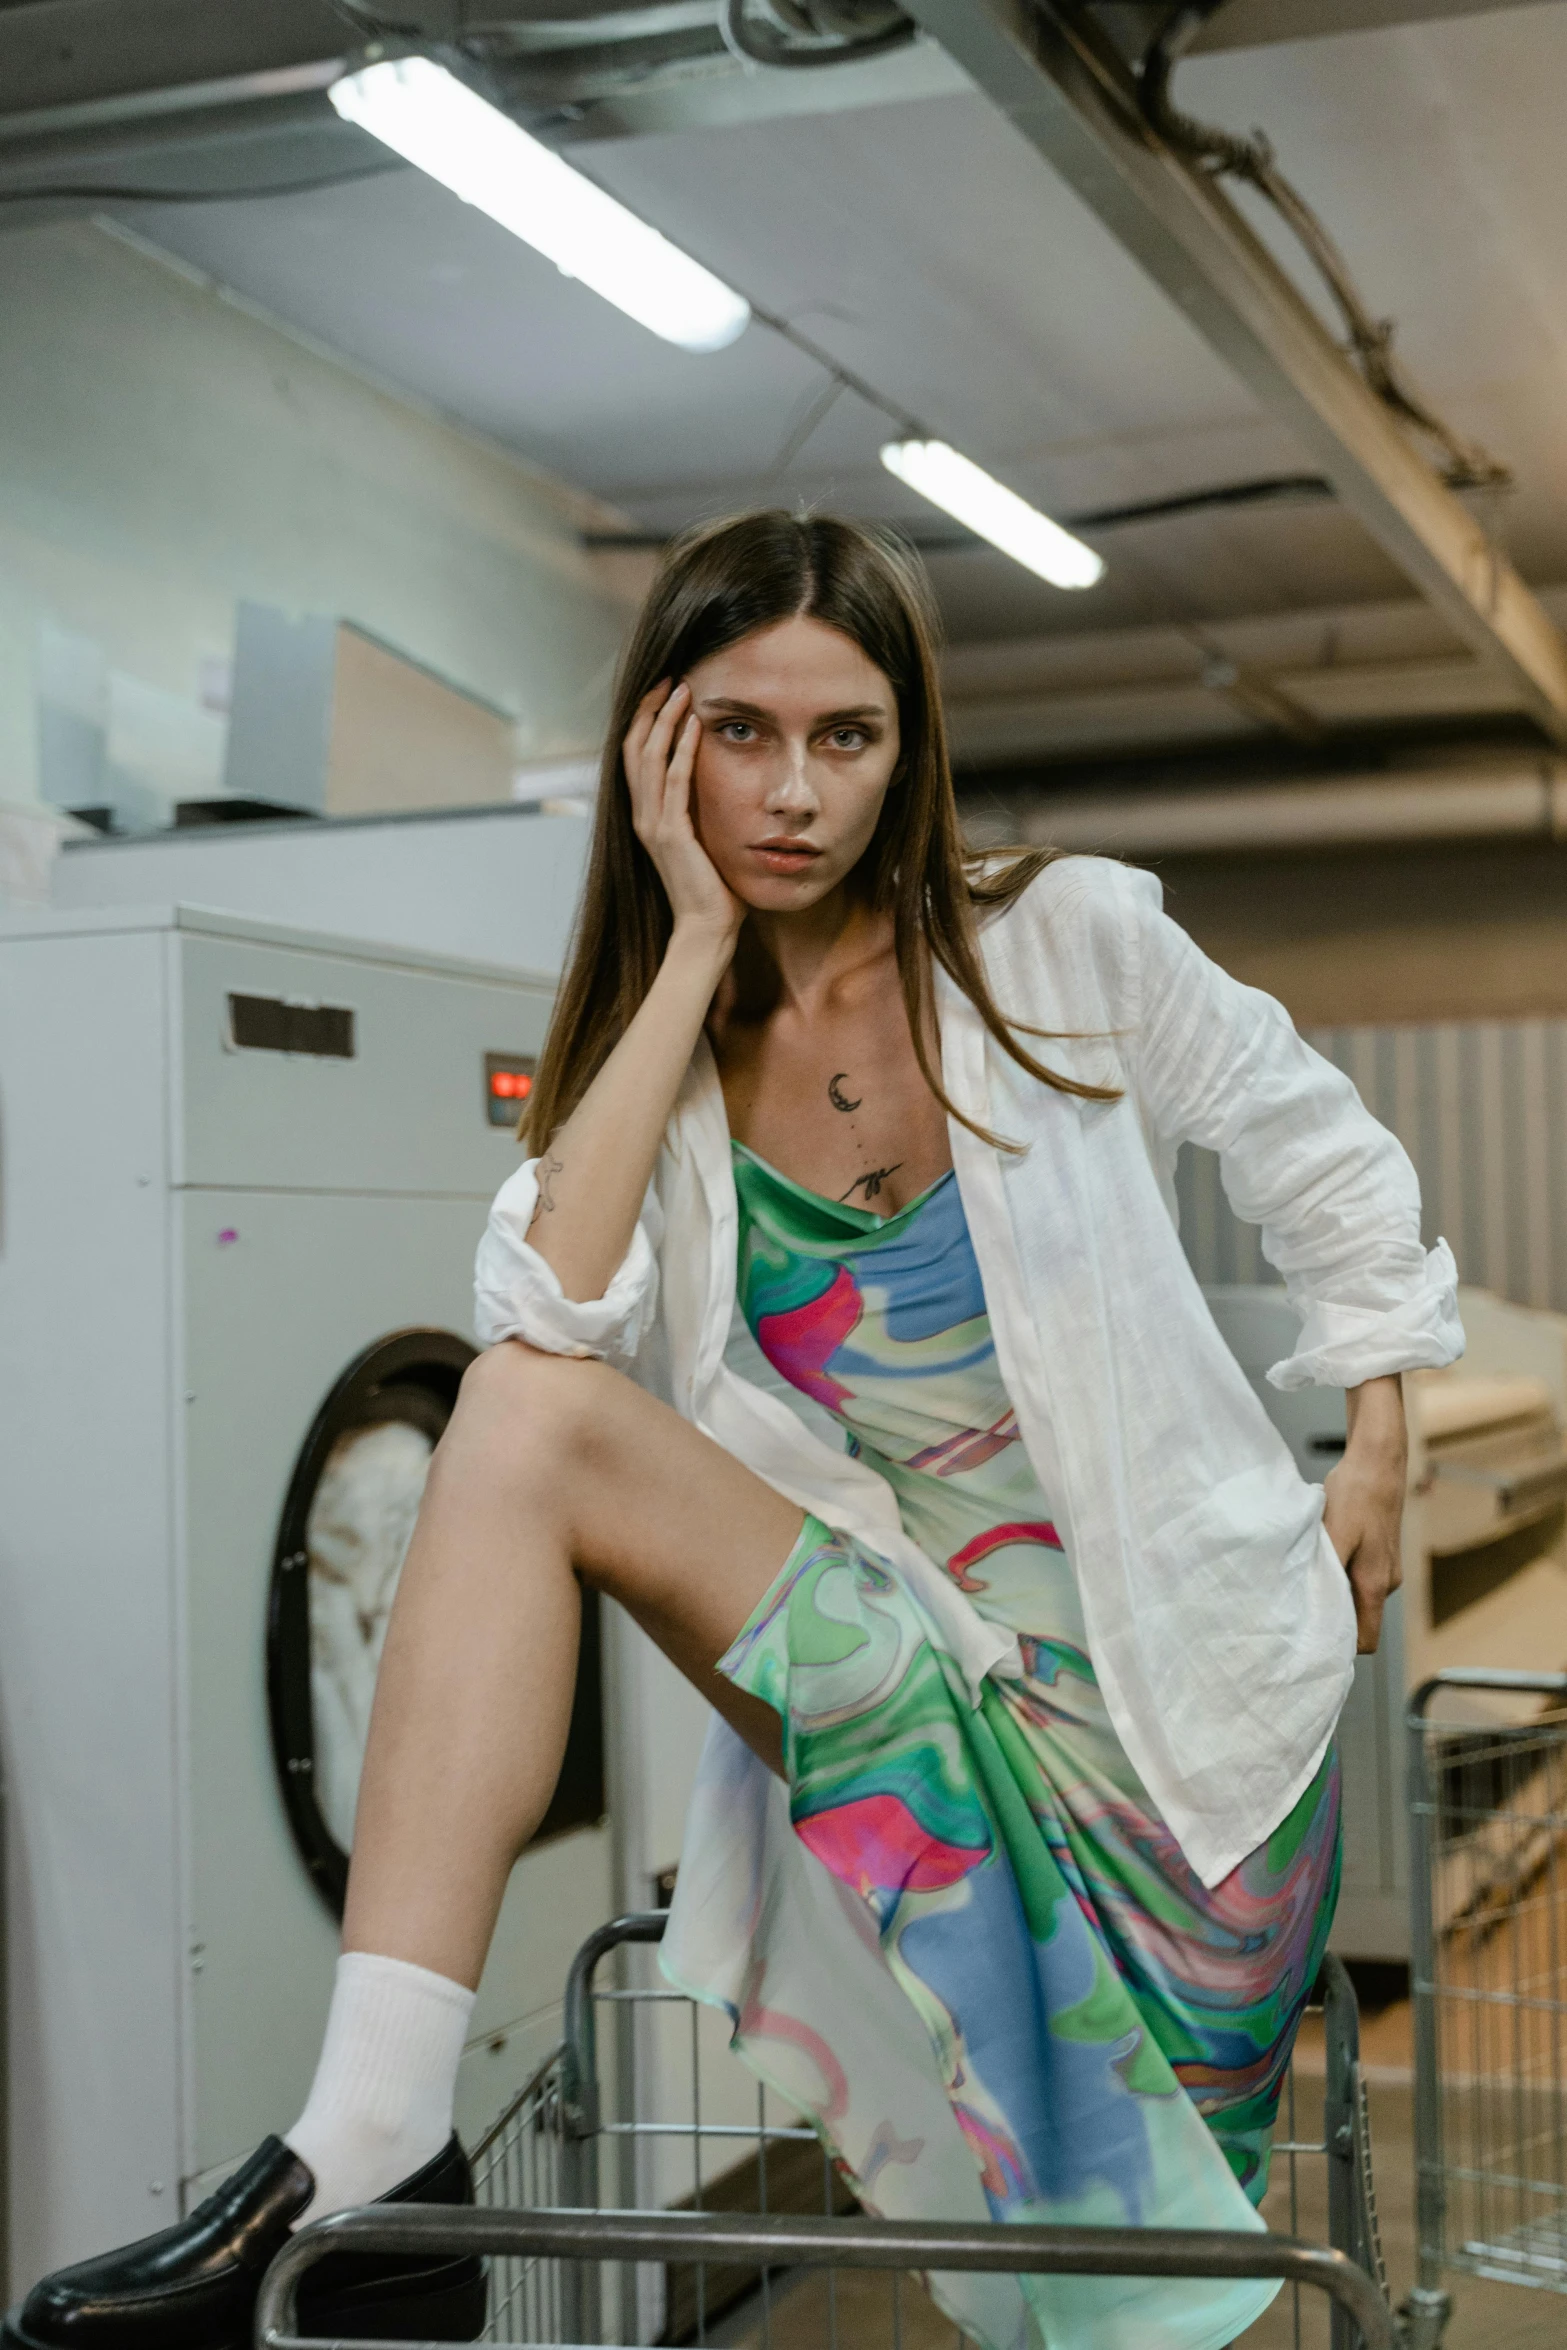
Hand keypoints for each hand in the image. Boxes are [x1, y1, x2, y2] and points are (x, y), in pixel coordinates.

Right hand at [623, 679, 742, 949]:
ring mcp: (653, 824)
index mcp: (647, 816)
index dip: (647, 720)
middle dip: (651, 709)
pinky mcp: (671, 834)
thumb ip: (699, 812)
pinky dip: (682, 749)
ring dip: (666, 720)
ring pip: (649, 757)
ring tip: (682, 690)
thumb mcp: (702, 841)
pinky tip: (695, 725)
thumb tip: (715, 785)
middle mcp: (642, 815)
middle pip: (635, 747)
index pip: (637, 756)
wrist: (705, 929)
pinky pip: (674, 781)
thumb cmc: (712, 890)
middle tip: (669, 677)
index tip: (665, 691)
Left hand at [1322, 1375, 1406, 1652]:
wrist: (1378, 1459)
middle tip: (1296, 1608)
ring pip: (1355, 1594)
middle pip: (1358, 1619)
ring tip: (1306, 1572)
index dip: (1339, 1646)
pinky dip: (1339, 1570)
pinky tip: (1321, 1552)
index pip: (1364, 1639)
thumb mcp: (1333, 1533)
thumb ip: (1326, 1571)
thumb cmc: (1357, 1493)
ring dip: (1332, 1588)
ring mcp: (1385, 1566)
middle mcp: (1386, 1581)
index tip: (1310, 1641)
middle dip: (1330, 1618)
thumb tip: (1313, 1606)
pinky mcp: (1379, 1550)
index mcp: (1376, 1584)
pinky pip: (1357, 1573)